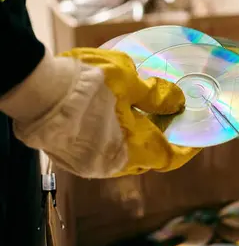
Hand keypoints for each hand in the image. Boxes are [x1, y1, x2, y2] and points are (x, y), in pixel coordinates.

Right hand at [0, 48, 198, 178]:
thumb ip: (156, 94)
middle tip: (169, 116)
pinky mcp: (70, 157)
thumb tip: (177, 102)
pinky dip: (113, 137)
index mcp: (132, 150)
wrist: (35, 89)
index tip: (196, 137)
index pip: (169, 157)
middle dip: (160, 138)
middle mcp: (110, 165)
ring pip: (122, 155)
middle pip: (146, 157)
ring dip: (135, 138)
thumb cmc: (85, 82)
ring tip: (142, 112)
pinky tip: (113, 116)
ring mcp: (87, 164)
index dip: (186, 148)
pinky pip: (101, 151)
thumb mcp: (128, 80)